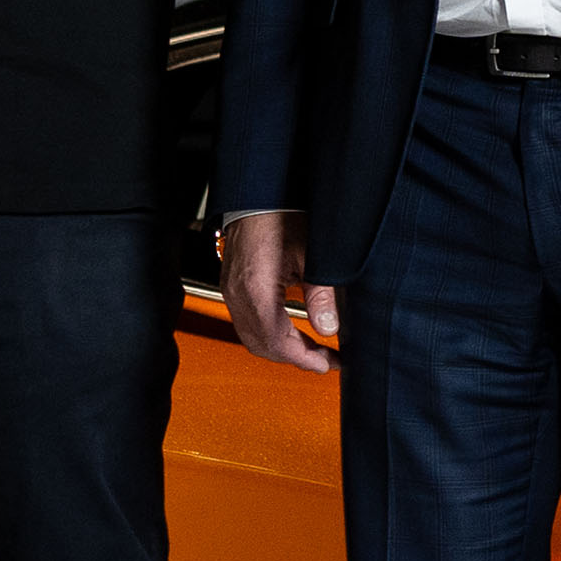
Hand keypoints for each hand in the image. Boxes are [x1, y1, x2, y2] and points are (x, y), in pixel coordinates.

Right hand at [221, 210, 337, 371]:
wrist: (258, 197)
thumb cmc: (281, 216)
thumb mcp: (312, 255)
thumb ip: (321, 295)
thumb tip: (329, 329)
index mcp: (256, 290)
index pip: (278, 343)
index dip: (305, 359)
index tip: (329, 364)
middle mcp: (238, 295)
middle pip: (263, 346)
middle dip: (296, 357)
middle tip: (328, 359)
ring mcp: (231, 292)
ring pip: (253, 338)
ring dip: (283, 348)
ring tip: (314, 348)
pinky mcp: (232, 287)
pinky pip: (247, 323)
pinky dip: (270, 333)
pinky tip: (292, 329)